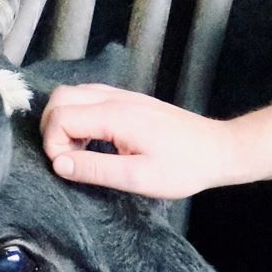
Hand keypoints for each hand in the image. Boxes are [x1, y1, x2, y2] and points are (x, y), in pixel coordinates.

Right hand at [39, 83, 240, 197]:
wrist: (219, 149)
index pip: (60, 116)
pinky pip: (90, 98)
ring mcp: (123, 96)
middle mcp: (115, 98)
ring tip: (80, 152)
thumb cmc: (184, 167)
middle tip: (68, 158)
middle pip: (60, 97)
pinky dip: (79, 117)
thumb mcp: (138, 178)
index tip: (68, 167)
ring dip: (65, 121)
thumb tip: (58, 163)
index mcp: (115, 115)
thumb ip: (95, 169)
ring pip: (73, 94)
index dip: (53, 144)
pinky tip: (94, 142)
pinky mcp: (129, 100)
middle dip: (52, 128)